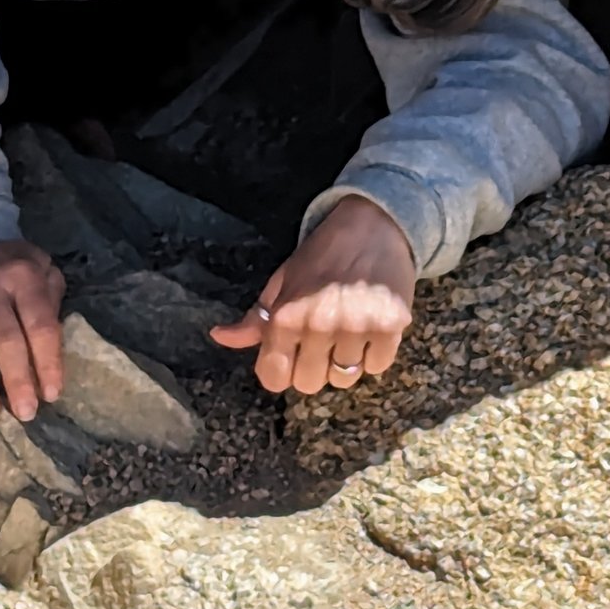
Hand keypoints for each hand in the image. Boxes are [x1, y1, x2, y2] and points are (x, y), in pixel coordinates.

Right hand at [0, 239, 65, 422]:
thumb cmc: (10, 264)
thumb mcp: (41, 268)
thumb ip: (51, 301)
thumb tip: (54, 351)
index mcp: (23, 275)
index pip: (40, 324)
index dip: (47, 361)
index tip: (52, 394)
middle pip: (3, 339)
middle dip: (17, 380)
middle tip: (26, 413)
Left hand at [210, 196, 415, 394]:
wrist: (374, 224)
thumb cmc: (323, 254)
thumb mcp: (283, 281)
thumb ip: (256, 318)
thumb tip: (219, 336)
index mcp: (287, 316)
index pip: (273, 377)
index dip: (280, 371)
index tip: (290, 357)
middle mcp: (320, 325)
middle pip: (310, 384)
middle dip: (314, 367)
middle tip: (322, 340)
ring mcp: (357, 328)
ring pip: (345, 378)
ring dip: (346, 361)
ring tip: (348, 330)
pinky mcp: (390, 327)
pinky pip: (377, 366)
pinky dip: (375, 353)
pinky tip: (371, 326)